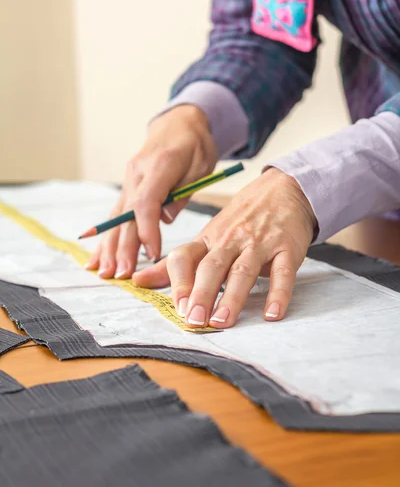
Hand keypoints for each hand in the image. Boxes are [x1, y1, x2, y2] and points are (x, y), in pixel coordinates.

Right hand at [85, 105, 217, 278]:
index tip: (152, 254)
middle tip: (122, 274)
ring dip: (109, 246)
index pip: (146, 202)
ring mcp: (129, 180)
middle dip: (123, 246)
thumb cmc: (196, 145)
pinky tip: (95, 257)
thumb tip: (164, 219)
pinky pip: (115, 214)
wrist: (180, 124)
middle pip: (126, 214)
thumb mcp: (201, 167)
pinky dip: (106, 237)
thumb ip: (182, 194)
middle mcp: (137, 172)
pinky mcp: (127, 187)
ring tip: (103, 272)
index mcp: (159, 164)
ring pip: (115, 216)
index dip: (147, 230)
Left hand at [134, 168, 316, 325]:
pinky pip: (282, 273)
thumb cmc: (240, 219)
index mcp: (208, 239)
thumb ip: (175, 264)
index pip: (186, 257)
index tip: (178, 307)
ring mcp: (259, 244)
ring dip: (232, 297)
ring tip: (223, 321)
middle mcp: (231, 240)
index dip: (179, 281)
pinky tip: (272, 314)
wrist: (282, 189)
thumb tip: (139, 281)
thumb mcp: (207, 237)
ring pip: (243, 270)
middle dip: (202, 293)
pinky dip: (278, 294)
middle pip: (212, 266)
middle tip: (194, 320)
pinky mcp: (286, 249)